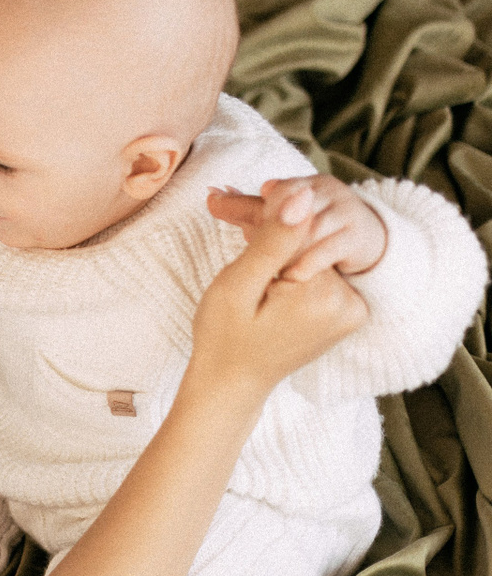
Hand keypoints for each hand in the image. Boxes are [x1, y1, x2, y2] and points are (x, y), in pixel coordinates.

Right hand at [189, 211, 367, 397]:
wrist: (231, 382)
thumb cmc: (224, 336)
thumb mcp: (239, 284)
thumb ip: (274, 240)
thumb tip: (305, 193)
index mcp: (325, 296)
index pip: (300, 226)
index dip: (262, 216)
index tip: (227, 208)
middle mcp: (350, 303)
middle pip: (309, 239)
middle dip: (270, 229)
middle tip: (229, 224)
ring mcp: (351, 309)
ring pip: (312, 251)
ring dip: (278, 245)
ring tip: (247, 261)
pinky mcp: (345, 311)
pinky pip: (317, 270)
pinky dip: (290, 264)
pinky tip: (264, 275)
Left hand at [206, 175, 386, 279]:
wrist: (361, 247)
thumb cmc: (308, 232)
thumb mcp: (277, 217)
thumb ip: (244, 208)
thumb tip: (209, 194)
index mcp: (305, 183)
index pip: (280, 190)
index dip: (262, 212)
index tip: (243, 230)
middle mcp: (328, 191)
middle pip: (294, 210)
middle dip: (272, 234)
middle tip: (254, 258)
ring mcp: (346, 211)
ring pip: (308, 230)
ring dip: (286, 253)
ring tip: (269, 273)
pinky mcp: (359, 237)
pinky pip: (328, 249)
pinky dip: (306, 264)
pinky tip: (290, 277)